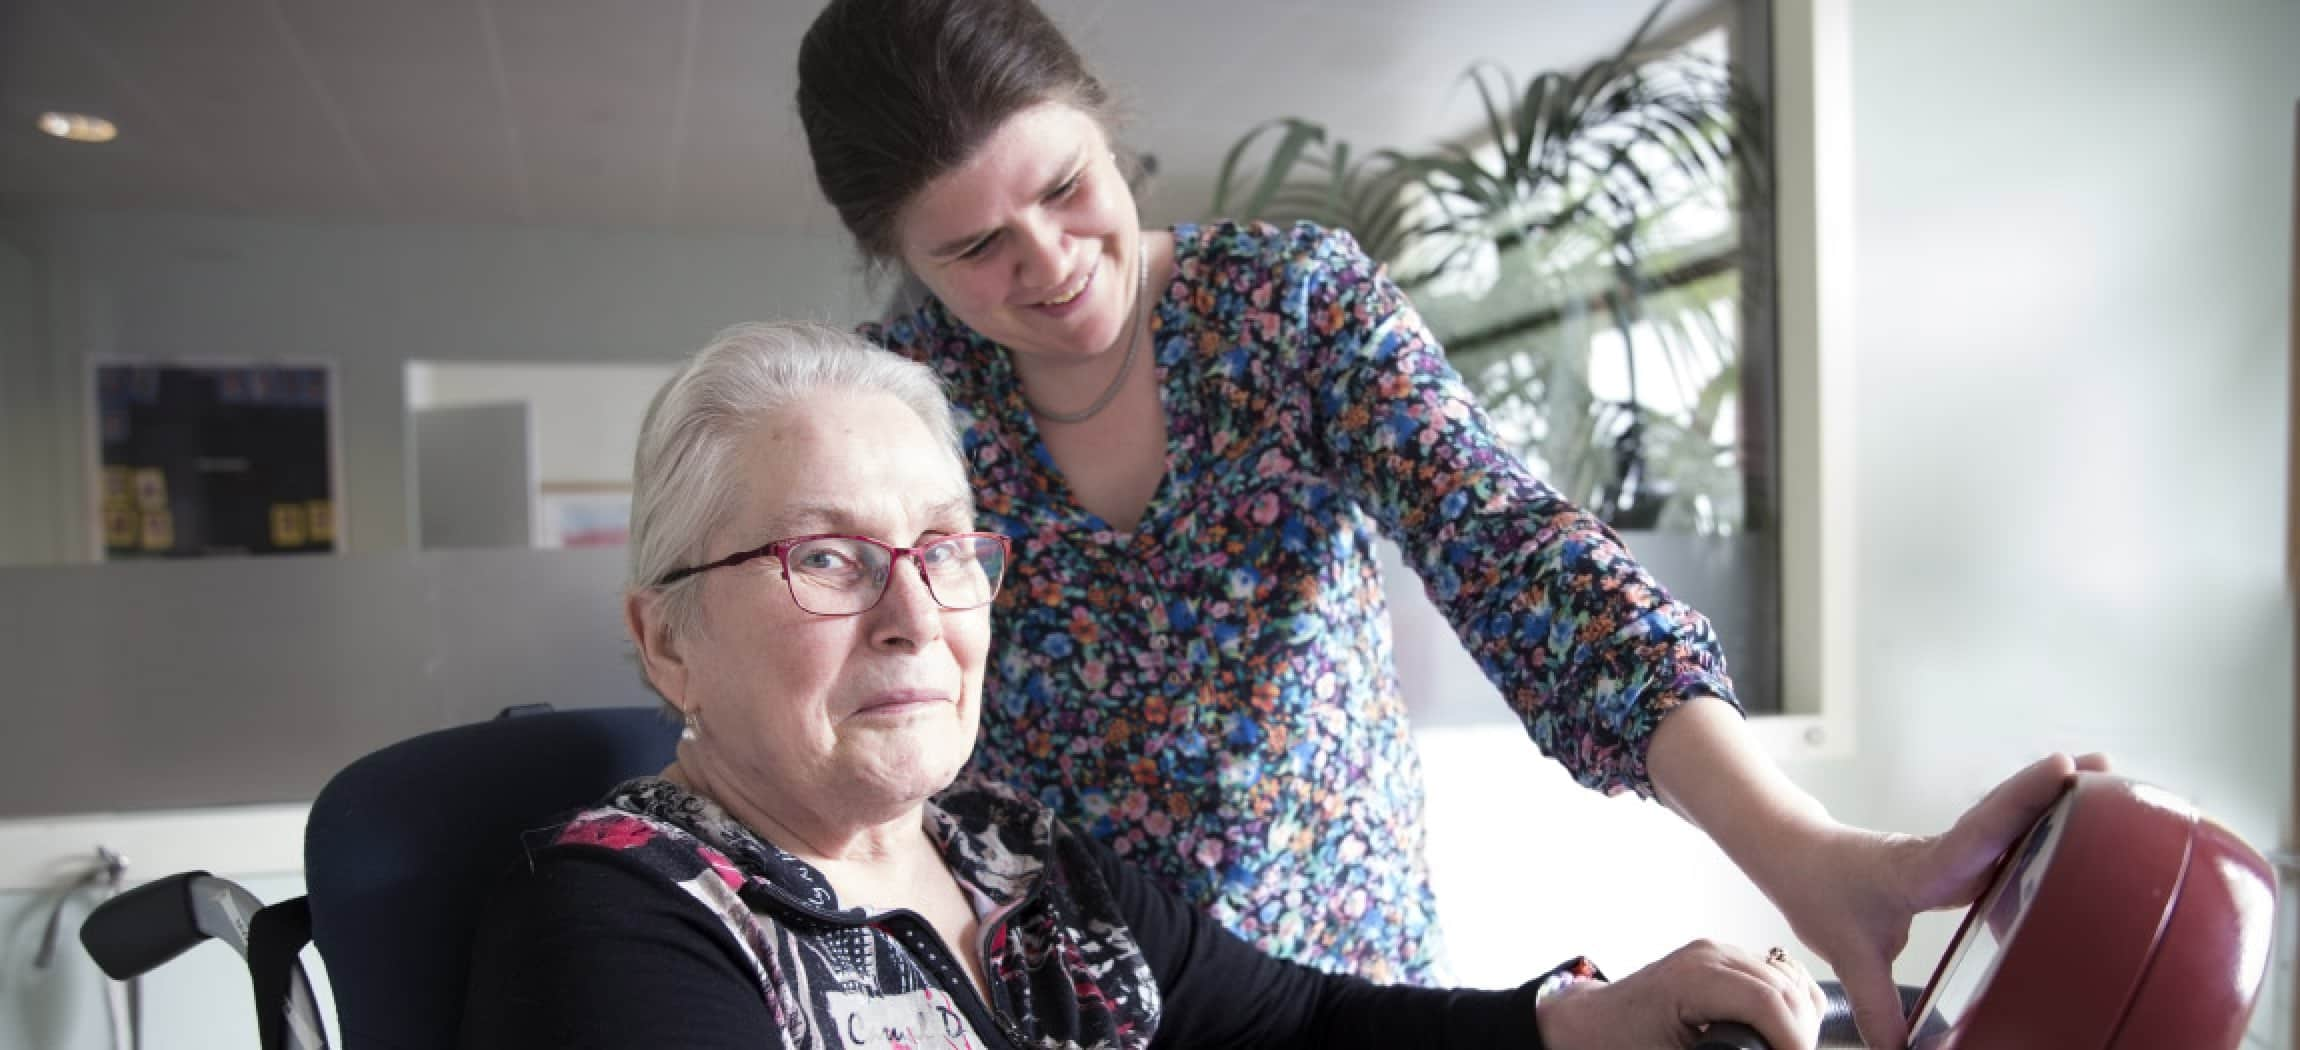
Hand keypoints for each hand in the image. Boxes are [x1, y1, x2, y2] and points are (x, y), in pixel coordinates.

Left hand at [1536, 940, 1824, 1049]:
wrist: (1591, 1025)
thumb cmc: (1617, 1045)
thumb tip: (1754, 1049)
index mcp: (1692, 979)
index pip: (1769, 1003)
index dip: (1794, 1041)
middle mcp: (1709, 956)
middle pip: (1788, 992)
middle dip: (1799, 1034)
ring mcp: (1719, 954)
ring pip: (1790, 983)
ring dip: (1799, 1021)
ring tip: (1785, 1049)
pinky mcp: (1725, 962)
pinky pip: (1778, 977)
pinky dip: (1790, 1005)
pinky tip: (1782, 1032)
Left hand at [1776, 752, 2111, 1048]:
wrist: (1797, 858)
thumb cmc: (1821, 891)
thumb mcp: (1849, 954)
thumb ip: (1878, 1007)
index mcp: (1926, 866)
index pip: (1980, 829)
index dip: (2021, 801)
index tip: (2061, 767)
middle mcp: (1948, 851)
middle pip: (2008, 817)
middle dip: (2057, 793)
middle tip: (2106, 768)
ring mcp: (1957, 852)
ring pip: (2011, 823)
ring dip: (2054, 804)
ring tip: (2107, 781)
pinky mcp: (1961, 859)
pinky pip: (2007, 840)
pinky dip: (2040, 827)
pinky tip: (2074, 825)